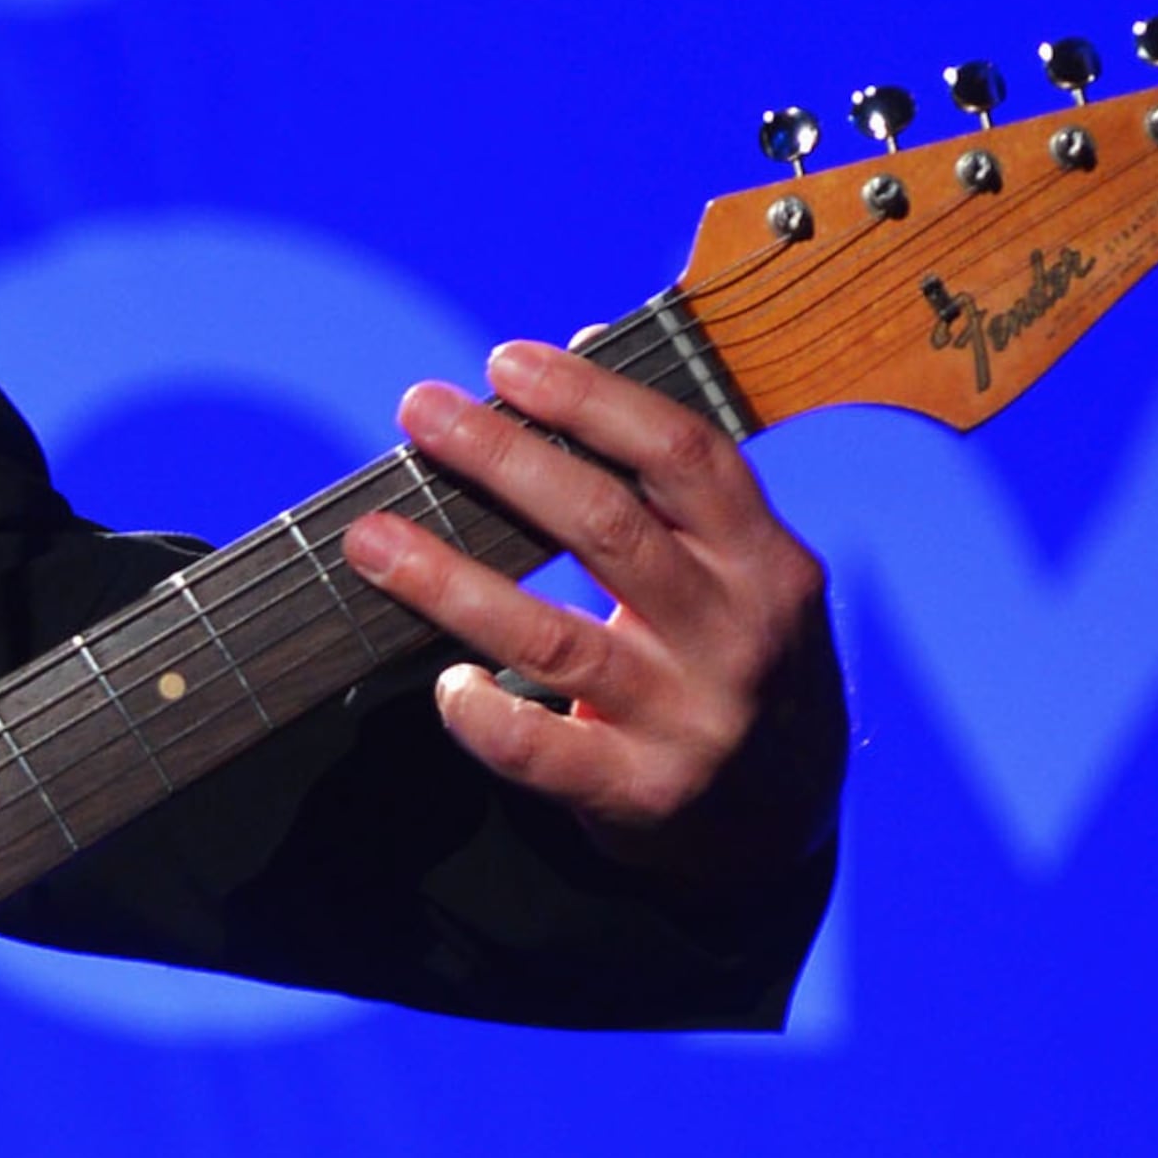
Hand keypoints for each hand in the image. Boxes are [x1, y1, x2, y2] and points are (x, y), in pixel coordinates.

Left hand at [341, 337, 841, 868]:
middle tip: (420, 410)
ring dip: (449, 581)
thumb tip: (578, 344)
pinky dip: (481, 712)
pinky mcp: (640, 792)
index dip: (591, 401)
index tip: (506, 363)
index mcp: (765, 560)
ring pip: (554, 638)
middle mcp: (736, 634)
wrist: (783, 813)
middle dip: (503, 459)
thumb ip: (668, 473)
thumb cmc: (737, 661)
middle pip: (608, 527)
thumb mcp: (741, 567)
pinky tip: (446, 682)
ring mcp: (689, 718)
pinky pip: (539, 750)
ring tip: (374, 538)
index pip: (683, 455)